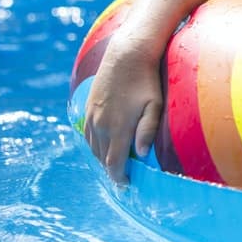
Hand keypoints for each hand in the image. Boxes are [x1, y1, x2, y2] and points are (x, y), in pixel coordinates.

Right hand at [83, 39, 163, 182]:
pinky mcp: (88, 108)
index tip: (126, 186)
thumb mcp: (154, 106)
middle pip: (102, 158)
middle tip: (123, 178)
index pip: (114, 163)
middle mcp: (100, 125)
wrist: (126, 56)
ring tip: (114, 165)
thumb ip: (147, 131)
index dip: (119, 178)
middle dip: (112, 170)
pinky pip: (87, 134)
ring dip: (102, 159)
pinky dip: (94, 146)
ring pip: (93, 147)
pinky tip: (103, 146)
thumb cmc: (146, 81)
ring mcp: (92, 116)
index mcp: (117, 128)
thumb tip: (140, 155)